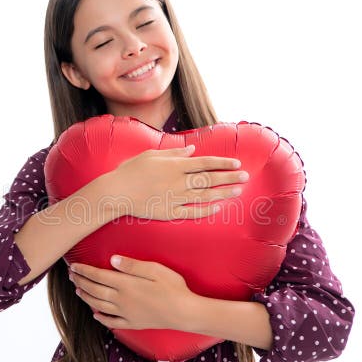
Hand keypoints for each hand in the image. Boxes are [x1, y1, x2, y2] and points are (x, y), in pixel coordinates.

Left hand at [68, 254, 196, 330]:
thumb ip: (132, 265)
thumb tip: (112, 260)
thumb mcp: (155, 270)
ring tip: (78, 291)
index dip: (84, 271)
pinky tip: (95, 315)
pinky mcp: (133, 324)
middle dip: (81, 282)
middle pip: (95, 290)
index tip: (74, 266)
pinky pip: (112, 322)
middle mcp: (122, 300)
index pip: (98, 276)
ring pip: (99, 305)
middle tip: (72, 276)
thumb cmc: (173, 288)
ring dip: (86, 297)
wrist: (184, 313)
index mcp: (126, 285)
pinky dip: (101, 318)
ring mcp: (126, 313)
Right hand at [108, 144, 248, 220]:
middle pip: (209, 179)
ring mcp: (175, 198)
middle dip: (229, 177)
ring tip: (237, 191)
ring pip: (205, 196)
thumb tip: (192, 149)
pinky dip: (206, 210)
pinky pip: (192, 212)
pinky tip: (218, 208)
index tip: (236, 163)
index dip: (222, 163)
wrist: (116, 192)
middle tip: (246, 177)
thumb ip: (173, 152)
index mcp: (174, 165)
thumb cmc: (130, 170)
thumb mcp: (151, 155)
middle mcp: (178, 181)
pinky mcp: (169, 212)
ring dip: (223, 193)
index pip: (205, 163)